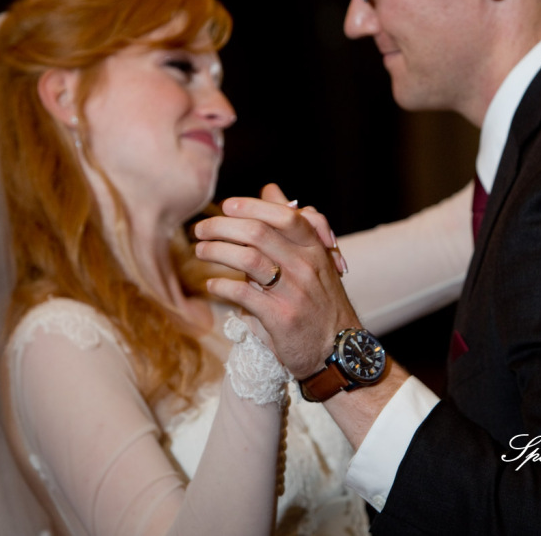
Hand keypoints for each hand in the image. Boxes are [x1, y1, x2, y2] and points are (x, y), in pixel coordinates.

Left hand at [193, 192, 359, 378]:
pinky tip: (211, 284)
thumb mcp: (315, 259)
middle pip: (258, 234)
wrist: (339, 350)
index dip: (252, 207)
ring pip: (249, 260)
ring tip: (200, 251)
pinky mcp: (280, 318)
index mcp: (315, 249)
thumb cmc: (321, 302)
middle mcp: (306, 267)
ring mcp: (294, 292)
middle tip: (200, 229)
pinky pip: (244, 295)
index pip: (284, 216)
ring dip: (217, 252)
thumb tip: (271, 189)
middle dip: (222, 227)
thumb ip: (291, 225)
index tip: (227, 206)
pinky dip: (222, 286)